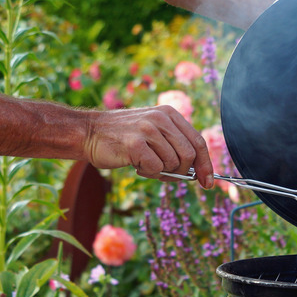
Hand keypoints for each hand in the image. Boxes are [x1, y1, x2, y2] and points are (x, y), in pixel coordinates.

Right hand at [84, 105, 213, 188]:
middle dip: (181, 171)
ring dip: (160, 171)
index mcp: (170, 114)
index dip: (206, 164)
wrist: (88, 132)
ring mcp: (148, 129)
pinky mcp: (135, 143)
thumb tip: (198, 173)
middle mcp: (161, 118)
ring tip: (143, 163)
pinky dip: (147, 173)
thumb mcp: (153, 132)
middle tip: (164, 172)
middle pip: (189, 155)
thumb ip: (175, 145)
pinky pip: (156, 168)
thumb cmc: (123, 137)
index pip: (198, 141)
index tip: (208, 182)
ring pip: (173, 163)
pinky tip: (135, 164)